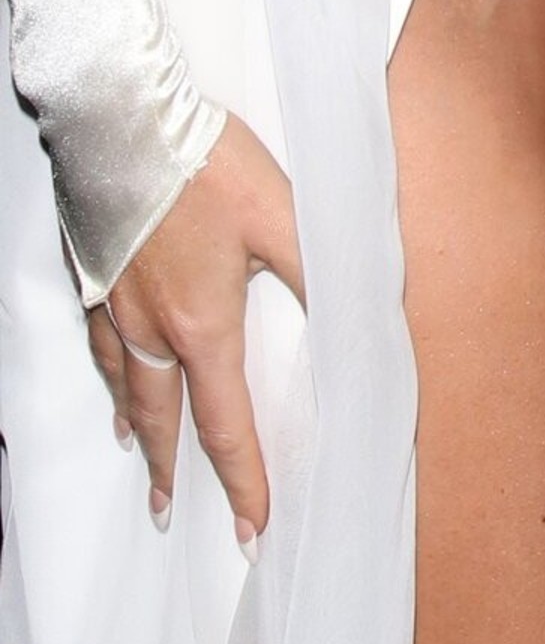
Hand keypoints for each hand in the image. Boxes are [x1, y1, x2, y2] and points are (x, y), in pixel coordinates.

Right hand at [87, 113, 304, 556]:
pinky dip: (105, 369)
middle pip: (162, 418)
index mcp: (203, 325)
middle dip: (171, 471)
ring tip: (136, 451)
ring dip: (136, 426)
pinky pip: (96, 339)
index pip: (226, 425)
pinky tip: (107, 363)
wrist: (121, 114)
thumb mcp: (283, 216)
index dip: (243, 481)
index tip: (252, 529)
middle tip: (166, 513)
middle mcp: (151, 327)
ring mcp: (113, 301)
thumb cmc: (203, 163)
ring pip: (122, 382)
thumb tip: (354, 316)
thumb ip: (319, 273)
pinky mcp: (91, 270)